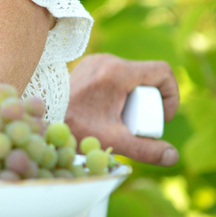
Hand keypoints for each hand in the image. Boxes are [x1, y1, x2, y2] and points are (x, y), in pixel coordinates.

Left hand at [64, 53, 179, 165]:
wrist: (42, 117)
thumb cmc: (74, 127)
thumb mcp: (114, 140)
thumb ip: (146, 150)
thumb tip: (172, 156)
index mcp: (117, 72)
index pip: (162, 71)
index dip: (171, 94)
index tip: (161, 116)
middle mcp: (107, 60)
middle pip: (146, 75)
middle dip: (150, 100)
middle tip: (139, 123)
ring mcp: (95, 61)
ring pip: (131, 74)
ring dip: (136, 95)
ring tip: (125, 118)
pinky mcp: (87, 66)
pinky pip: (115, 74)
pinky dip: (121, 90)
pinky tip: (113, 109)